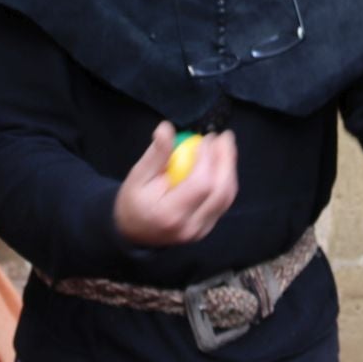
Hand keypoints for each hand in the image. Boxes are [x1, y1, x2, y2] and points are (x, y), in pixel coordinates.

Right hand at [113, 122, 238, 247]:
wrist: (133, 233)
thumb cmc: (133, 201)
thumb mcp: (138, 176)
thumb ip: (156, 154)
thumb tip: (166, 128)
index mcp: (170, 214)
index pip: (200, 185)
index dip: (208, 159)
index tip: (205, 139)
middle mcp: (190, 227)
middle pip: (221, 192)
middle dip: (227, 160)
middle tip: (224, 136)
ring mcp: (201, 231)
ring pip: (226, 197)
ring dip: (229, 168)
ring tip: (225, 146)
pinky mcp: (207, 229)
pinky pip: (223, 202)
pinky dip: (226, 180)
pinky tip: (222, 163)